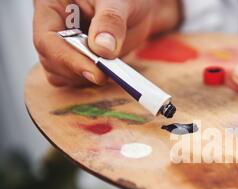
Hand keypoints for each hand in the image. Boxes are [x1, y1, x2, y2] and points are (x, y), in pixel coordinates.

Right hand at [33, 0, 180, 86]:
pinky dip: (93, 82)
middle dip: (79, 71)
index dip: (68, 59)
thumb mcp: (119, 1)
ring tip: (113, 70)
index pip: (47, 38)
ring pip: (61, 74)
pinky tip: (112, 73)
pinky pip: (77, 80)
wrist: (139, 7)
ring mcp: (65, 47)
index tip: (95, 73)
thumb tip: (102, 50)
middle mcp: (54, 28)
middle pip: (51, 60)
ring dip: (85, 79)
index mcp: (52, 6)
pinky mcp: (78, 62)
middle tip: (108, 75)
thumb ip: (110, 21)